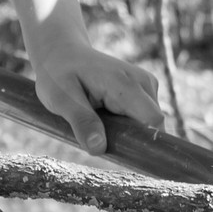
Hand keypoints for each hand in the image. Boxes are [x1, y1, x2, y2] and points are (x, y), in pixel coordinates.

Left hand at [29, 39, 163, 153]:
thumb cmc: (58, 75)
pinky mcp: (143, 92)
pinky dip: (128, 126)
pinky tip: (106, 119)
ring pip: (148, 124)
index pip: (153, 120)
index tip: (128, 158)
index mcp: (125, 84)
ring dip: (128, 133)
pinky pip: (143, 119)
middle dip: (132, 140)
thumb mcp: (60, 99)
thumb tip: (99, 148)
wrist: (62, 53)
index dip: (146, 143)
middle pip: (152, 125)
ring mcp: (146, 86)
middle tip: (99, 140)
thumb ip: (81, 122)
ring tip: (99, 125)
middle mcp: (143, 82)